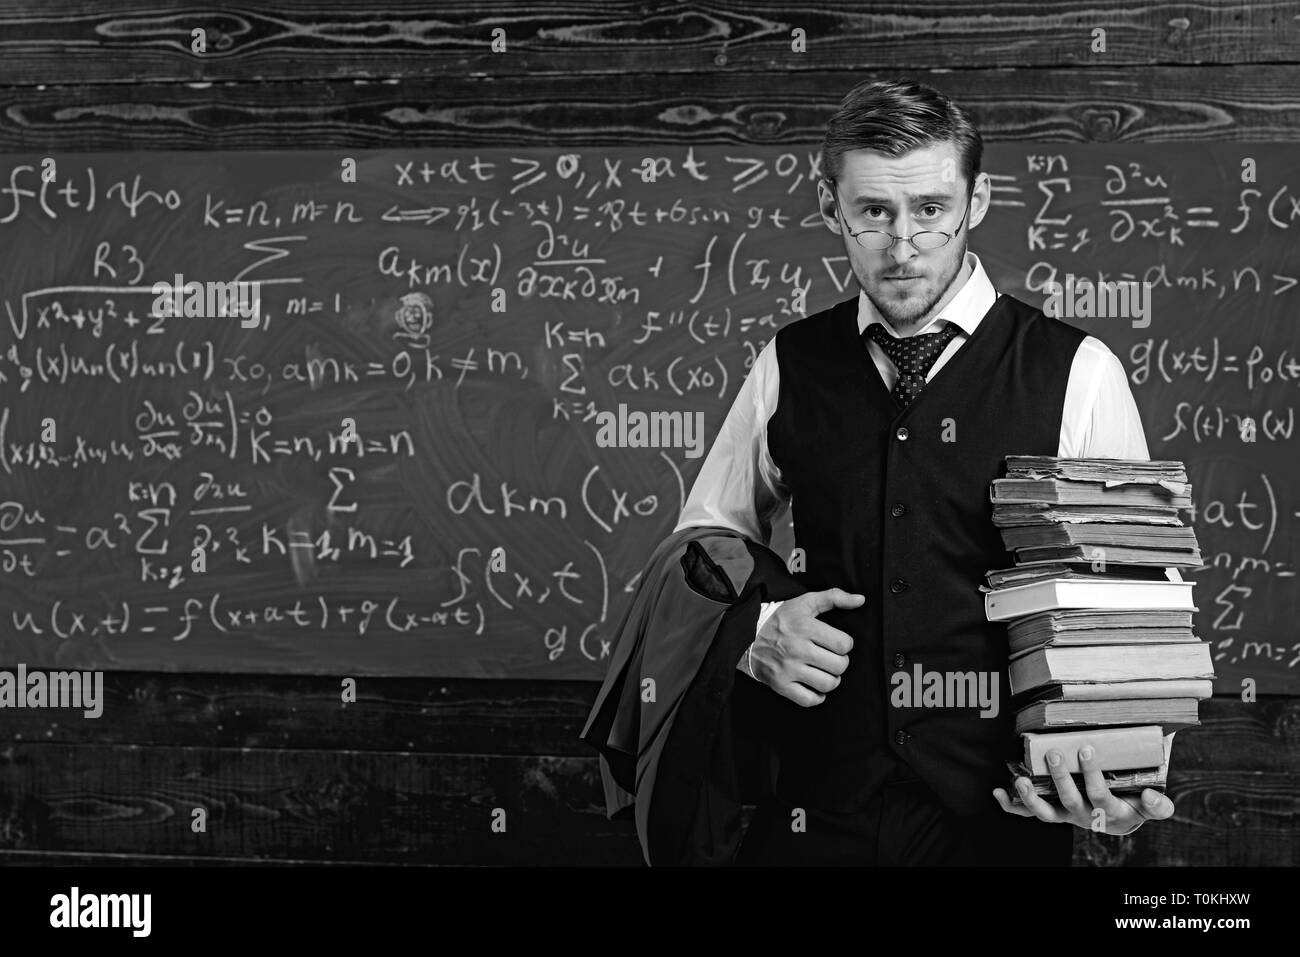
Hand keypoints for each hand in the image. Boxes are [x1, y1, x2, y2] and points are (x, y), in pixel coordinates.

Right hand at [749, 587, 863, 706]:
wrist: (747, 637)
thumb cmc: (781, 621)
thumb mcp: (805, 603)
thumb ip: (834, 597)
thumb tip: (861, 599)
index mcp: (805, 626)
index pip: (844, 644)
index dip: (845, 644)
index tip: (835, 643)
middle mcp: (797, 648)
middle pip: (839, 666)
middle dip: (840, 662)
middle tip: (830, 658)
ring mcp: (788, 669)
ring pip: (827, 684)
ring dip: (831, 680)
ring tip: (825, 672)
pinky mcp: (780, 684)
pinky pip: (809, 700)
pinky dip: (817, 696)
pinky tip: (814, 686)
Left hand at [991, 746, 1175, 835]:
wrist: (1119, 820)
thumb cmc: (1135, 805)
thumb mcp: (1151, 807)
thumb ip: (1158, 806)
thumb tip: (1153, 796)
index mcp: (1110, 812)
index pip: (1100, 795)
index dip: (1092, 775)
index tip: (1086, 749)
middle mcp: (1084, 816)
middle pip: (1070, 801)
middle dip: (1060, 778)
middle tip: (1054, 752)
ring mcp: (1065, 815)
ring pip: (1045, 812)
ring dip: (1030, 797)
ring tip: (1020, 779)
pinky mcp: (1052, 811)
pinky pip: (1028, 813)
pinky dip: (1012, 805)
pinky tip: (998, 793)